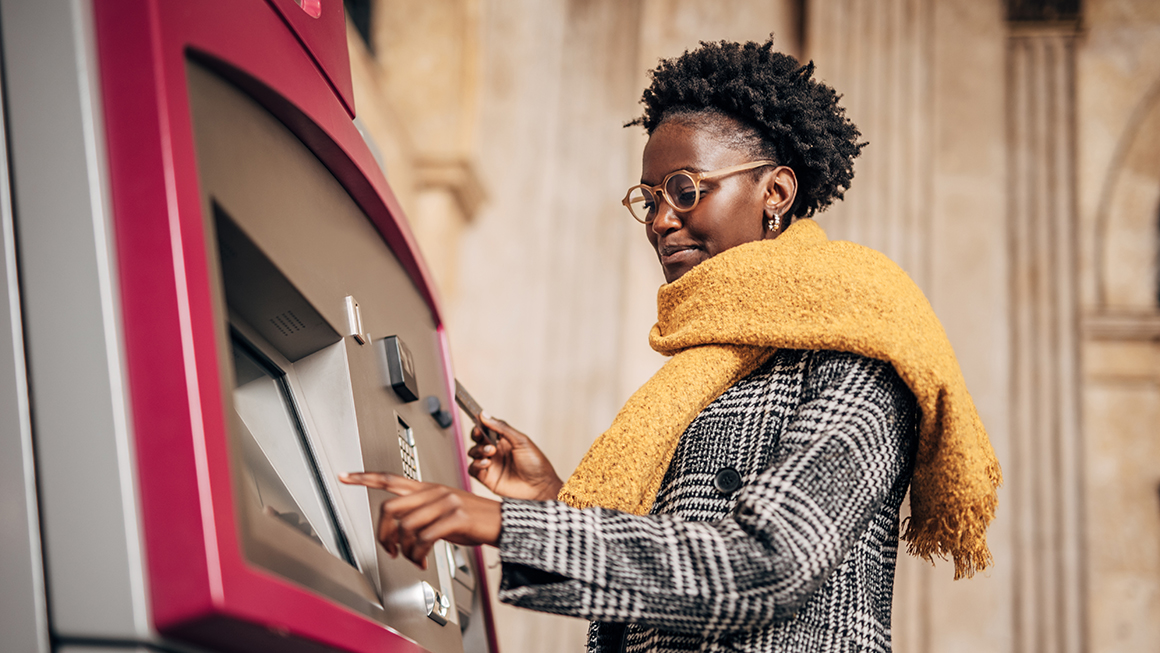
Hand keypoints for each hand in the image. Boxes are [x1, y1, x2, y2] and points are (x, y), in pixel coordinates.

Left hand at [339, 472, 500, 568]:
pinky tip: (422, 561)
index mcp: (428, 487)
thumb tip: (401, 531)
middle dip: (382, 534)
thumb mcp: (444, 511)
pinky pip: (425, 538)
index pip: (390, 478)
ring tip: (411, 558)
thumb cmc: (474, 520)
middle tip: (388, 549)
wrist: (503, 522)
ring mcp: (445, 503)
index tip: (344, 475)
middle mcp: (434, 492)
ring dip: (403, 550)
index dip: (364, 477)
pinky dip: (418, 555)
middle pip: (390, 508)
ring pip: (406, 527)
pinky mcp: (456, 518)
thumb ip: (422, 514)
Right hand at [468, 414, 562, 500]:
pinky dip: (476, 464)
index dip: (480, 425)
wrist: (540, 487)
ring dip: (478, 450)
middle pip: (477, 440)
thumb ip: (502, 428)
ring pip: (473, 453)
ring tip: (491, 452)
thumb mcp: (521, 441)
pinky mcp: (487, 478)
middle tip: (483, 437)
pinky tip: (487, 463)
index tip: (478, 422)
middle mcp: (496, 451)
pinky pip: (473, 469)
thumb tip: (485, 415)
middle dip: (477, 437)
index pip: (487, 429)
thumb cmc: (536, 464)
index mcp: (504, 441)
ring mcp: (491, 465)